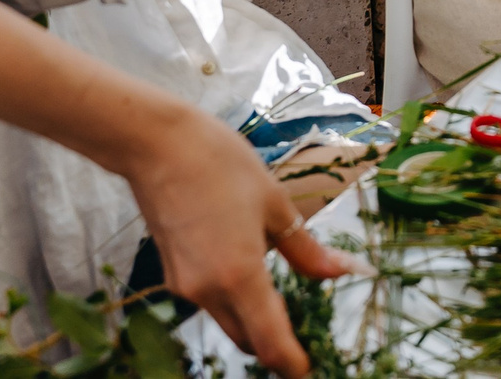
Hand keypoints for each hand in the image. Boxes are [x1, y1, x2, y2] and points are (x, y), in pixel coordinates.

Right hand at [119, 105, 351, 376]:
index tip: (307, 369)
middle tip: (303, 324)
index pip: (269, 342)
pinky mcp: (172, 273)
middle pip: (247, 337)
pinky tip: (246, 264)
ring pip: (227, 318)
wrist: (158, 144)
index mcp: (240, 275)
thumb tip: (342, 273)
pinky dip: (231, 296)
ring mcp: (185, 285)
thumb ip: (306, 249)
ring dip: (252, 317)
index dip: (291, 364)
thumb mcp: (275, 203)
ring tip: (280, 293)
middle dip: (274, 340)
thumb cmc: (221, 165)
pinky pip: (209, 298)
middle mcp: (208, 290)